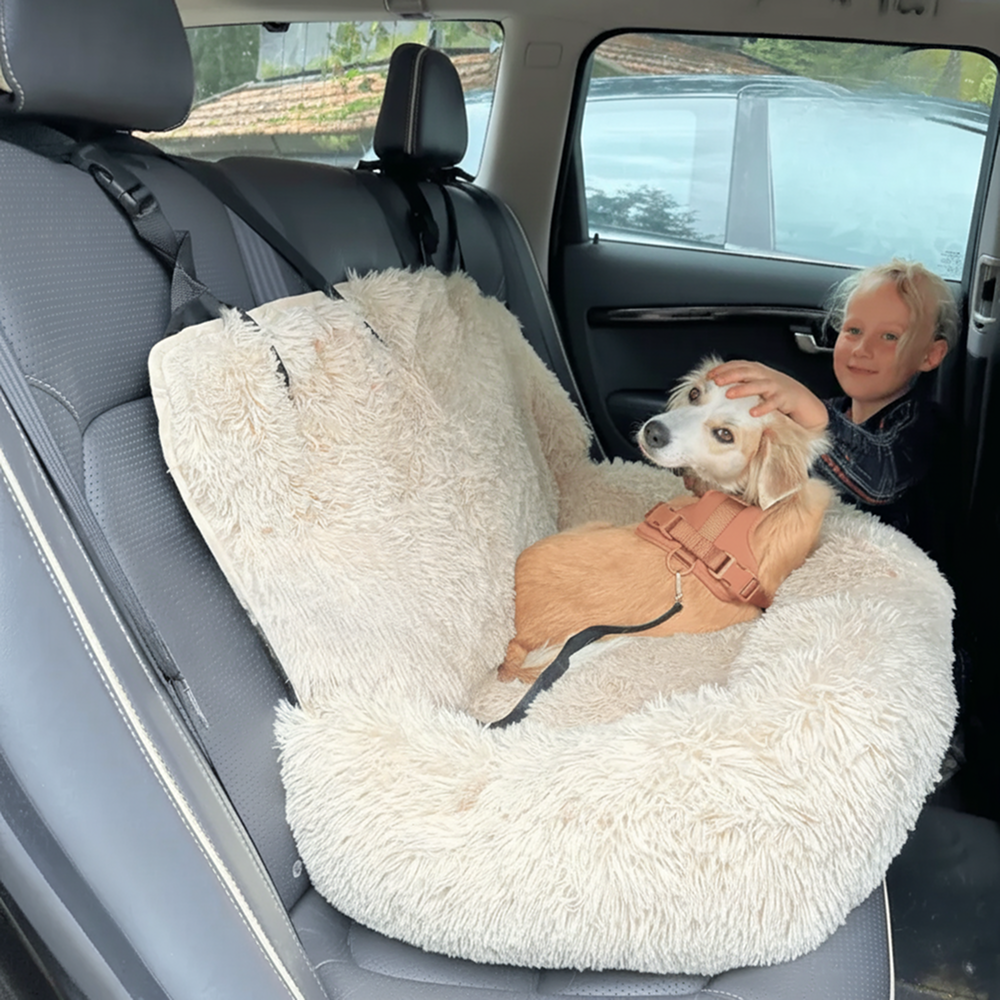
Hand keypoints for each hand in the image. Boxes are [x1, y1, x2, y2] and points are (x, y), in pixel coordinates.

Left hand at [707, 360, 827, 430]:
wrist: (801, 399)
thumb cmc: (776, 391)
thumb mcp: (757, 383)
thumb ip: (742, 382)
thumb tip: (718, 385)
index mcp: (757, 371)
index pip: (738, 365)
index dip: (723, 368)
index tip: (709, 375)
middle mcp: (765, 376)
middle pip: (746, 372)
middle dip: (730, 375)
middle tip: (715, 381)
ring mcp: (775, 386)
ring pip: (757, 385)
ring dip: (743, 389)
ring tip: (729, 394)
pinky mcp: (783, 399)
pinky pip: (772, 403)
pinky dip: (763, 407)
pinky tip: (753, 412)